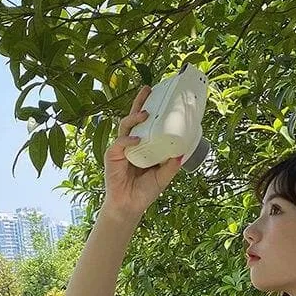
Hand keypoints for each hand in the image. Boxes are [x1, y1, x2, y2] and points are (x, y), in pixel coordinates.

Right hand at [101, 85, 184, 218]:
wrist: (129, 207)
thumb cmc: (144, 191)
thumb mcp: (163, 178)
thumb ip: (171, 167)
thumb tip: (183, 153)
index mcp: (143, 145)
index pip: (147, 124)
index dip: (151, 109)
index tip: (162, 97)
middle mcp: (131, 144)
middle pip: (134, 118)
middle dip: (140, 102)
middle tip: (148, 89)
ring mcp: (121, 149)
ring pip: (125, 127)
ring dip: (134, 118)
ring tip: (145, 113)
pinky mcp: (112, 157)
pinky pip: (119, 144)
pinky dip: (128, 141)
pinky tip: (137, 140)